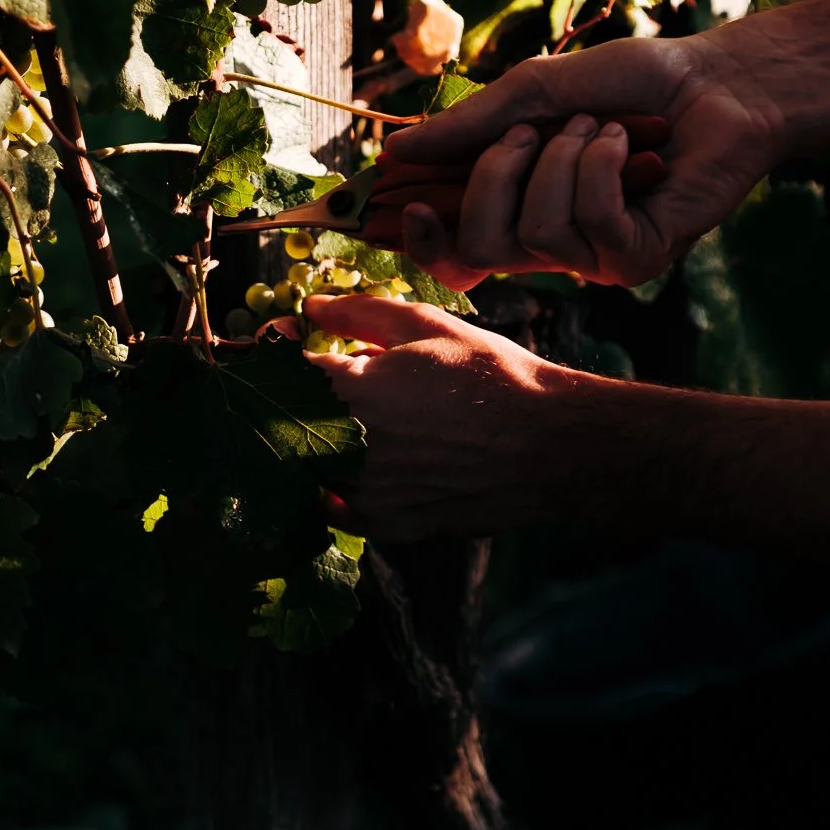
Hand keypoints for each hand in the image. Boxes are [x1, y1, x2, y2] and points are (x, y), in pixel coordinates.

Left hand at [283, 294, 572, 540]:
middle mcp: (345, 447)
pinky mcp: (385, 524)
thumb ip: (359, 314)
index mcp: (350, 389)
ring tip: (351, 420)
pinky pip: (337, 508)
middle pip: (285, 424)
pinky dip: (339, 487)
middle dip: (291, 399)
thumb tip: (313, 305)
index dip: (279, 352)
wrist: (550, 443)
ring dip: (314, 443)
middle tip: (320, 381)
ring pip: (308, 468)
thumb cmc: (493, 376)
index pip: (281, 370)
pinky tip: (363, 464)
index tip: (287, 341)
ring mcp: (363, 493)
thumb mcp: (428, 327)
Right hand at [386, 35, 787, 290]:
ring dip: (564, 158)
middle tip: (536, 130)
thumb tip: (392, 151)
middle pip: (477, 248)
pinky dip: (601, 167)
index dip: (421, 240)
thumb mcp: (536, 91)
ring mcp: (595, 258)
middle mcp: (553, 244)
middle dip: (495, 175)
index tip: (412, 200)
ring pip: (535, 232)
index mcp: (520, 209)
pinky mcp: (637, 257)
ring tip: (601, 128)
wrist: (714, 81)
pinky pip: (589, 223)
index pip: (454, 253)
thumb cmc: (632, 83)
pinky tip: (629, 145)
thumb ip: (468, 125)